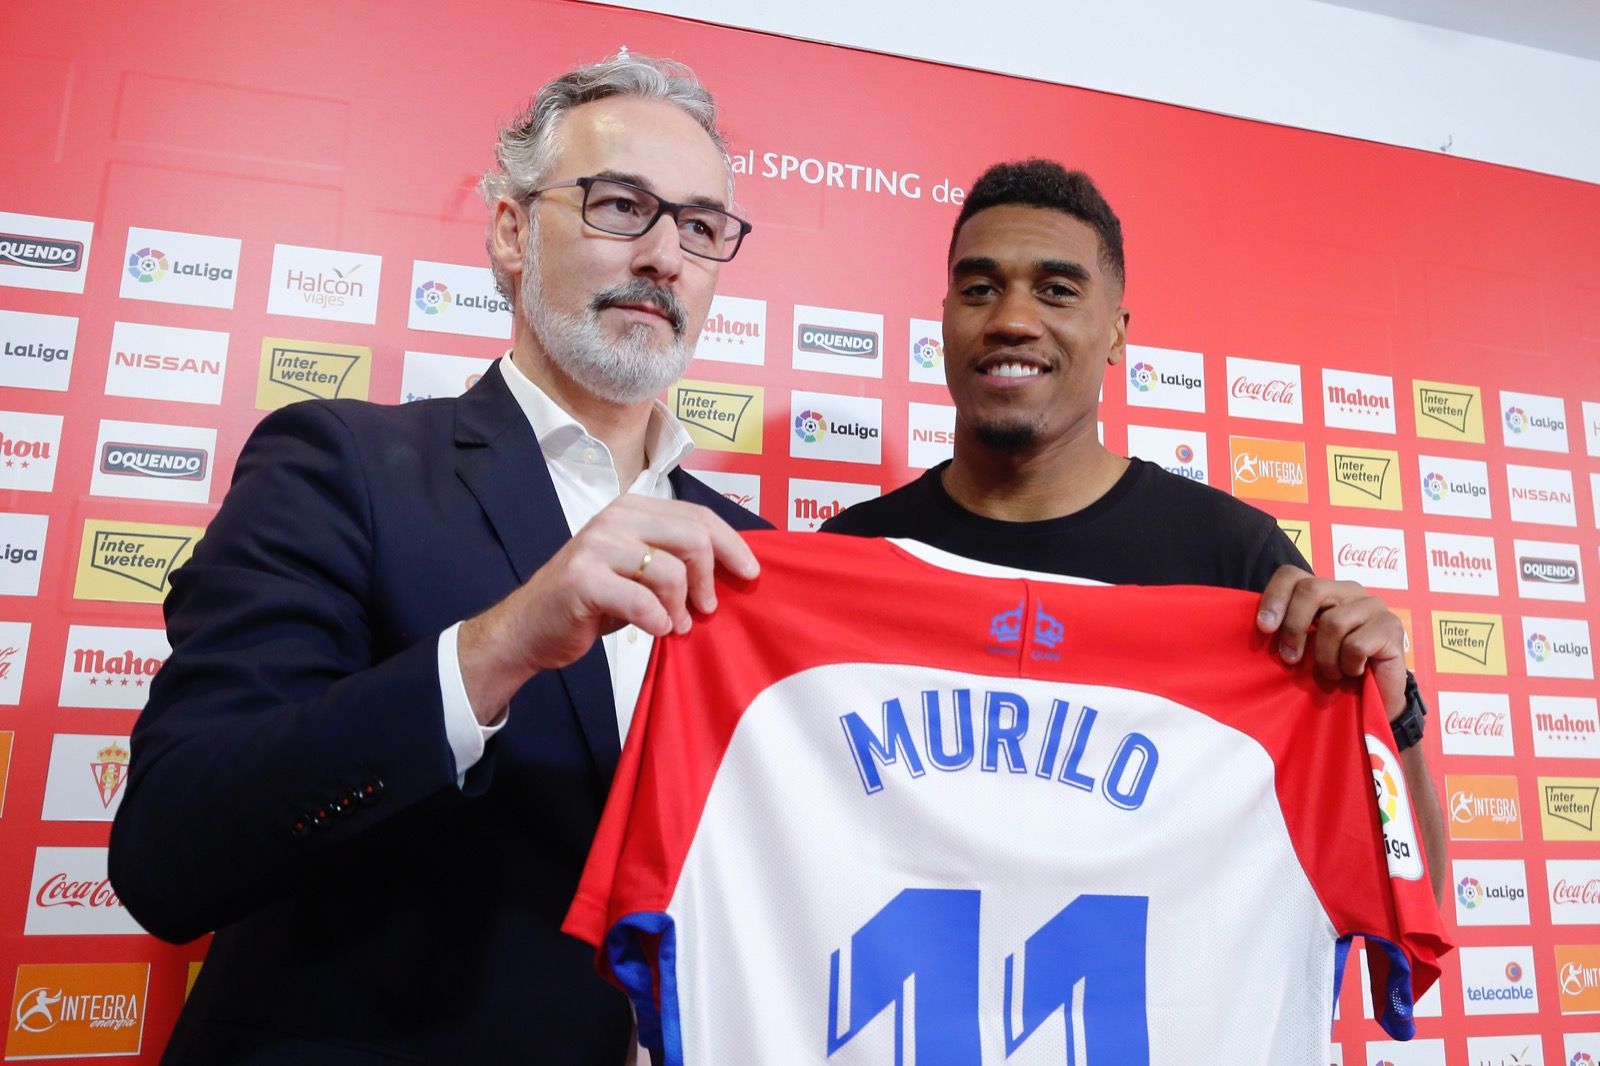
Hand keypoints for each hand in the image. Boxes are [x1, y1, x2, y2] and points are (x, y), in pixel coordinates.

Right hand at [458, 496, 758, 721]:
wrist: (528, 628)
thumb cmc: (590, 602)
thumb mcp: (637, 572)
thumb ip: (674, 560)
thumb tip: (730, 569)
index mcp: (633, 509)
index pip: (698, 516)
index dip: (732, 544)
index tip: (751, 573)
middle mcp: (615, 519)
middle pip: (692, 537)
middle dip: (710, 578)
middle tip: (707, 608)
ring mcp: (596, 546)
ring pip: (670, 570)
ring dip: (681, 607)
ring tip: (676, 625)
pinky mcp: (583, 579)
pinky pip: (641, 601)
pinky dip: (657, 621)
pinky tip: (656, 630)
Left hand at [1255, 566, 1407, 719]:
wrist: (1375, 697)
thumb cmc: (1334, 669)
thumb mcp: (1304, 647)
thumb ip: (1287, 629)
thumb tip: (1262, 625)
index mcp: (1325, 590)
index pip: (1292, 575)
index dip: (1274, 598)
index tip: (1265, 628)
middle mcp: (1349, 590)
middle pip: (1311, 590)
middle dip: (1294, 627)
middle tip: (1290, 659)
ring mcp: (1373, 606)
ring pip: (1333, 622)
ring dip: (1326, 657)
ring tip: (1332, 672)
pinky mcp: (1391, 626)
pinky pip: (1356, 644)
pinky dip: (1348, 665)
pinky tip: (1354, 671)